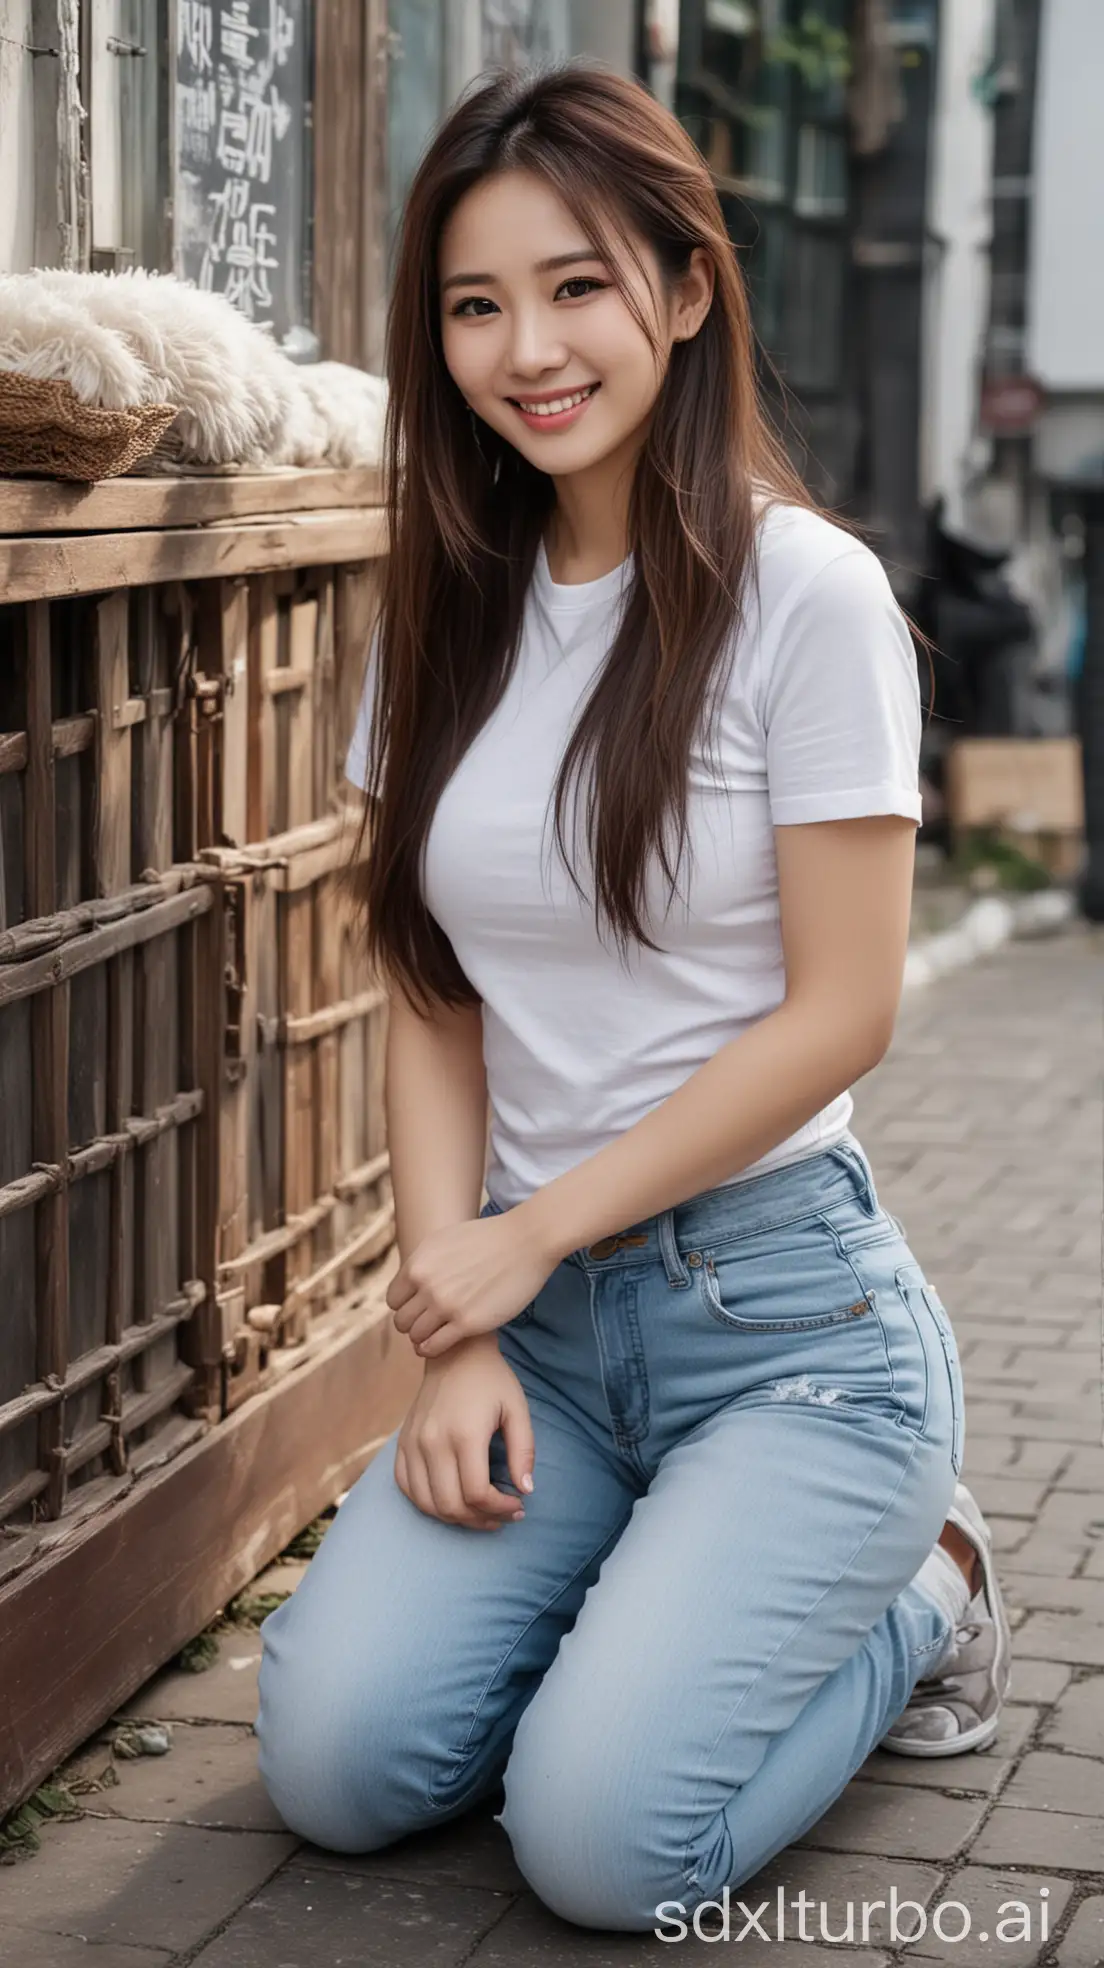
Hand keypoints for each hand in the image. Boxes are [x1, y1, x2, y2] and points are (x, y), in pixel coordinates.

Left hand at [387, 1205, 553, 1358]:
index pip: (393, 1300)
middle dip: (413, 1324)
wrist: (525, 1241)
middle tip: (428, 1324)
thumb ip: (423, 1262)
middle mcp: (427, 1286)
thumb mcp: (444, 1240)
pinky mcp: (467, 1323)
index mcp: (418, 1265)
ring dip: (422, 1338)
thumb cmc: (488, 1238)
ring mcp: (446, 1305)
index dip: (405, 1306)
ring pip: (416, 1335)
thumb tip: (409, 1279)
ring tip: (435, 1335)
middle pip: (402, 1321)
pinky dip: (432, 1349)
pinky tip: (439, 1345)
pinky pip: (434, 1346)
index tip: (419, 1309)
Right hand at [395, 1335, 534, 1529]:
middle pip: (451, 1506)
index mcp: (465, 1435)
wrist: (455, 1354)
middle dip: (481, 1520)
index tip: (518, 1506)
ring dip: (455, 1518)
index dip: (500, 1509)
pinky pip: (406, 1486)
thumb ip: (524, 1451)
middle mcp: (433, 1442)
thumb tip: (526, 1491)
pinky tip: (450, 1499)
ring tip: (479, 1513)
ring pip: (427, 1504)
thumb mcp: (517, 1410)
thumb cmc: (492, 1381)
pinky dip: (427, 1502)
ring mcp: (413, 1444)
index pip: (477, 1494)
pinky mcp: (402, 1442)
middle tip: (502, 1515)